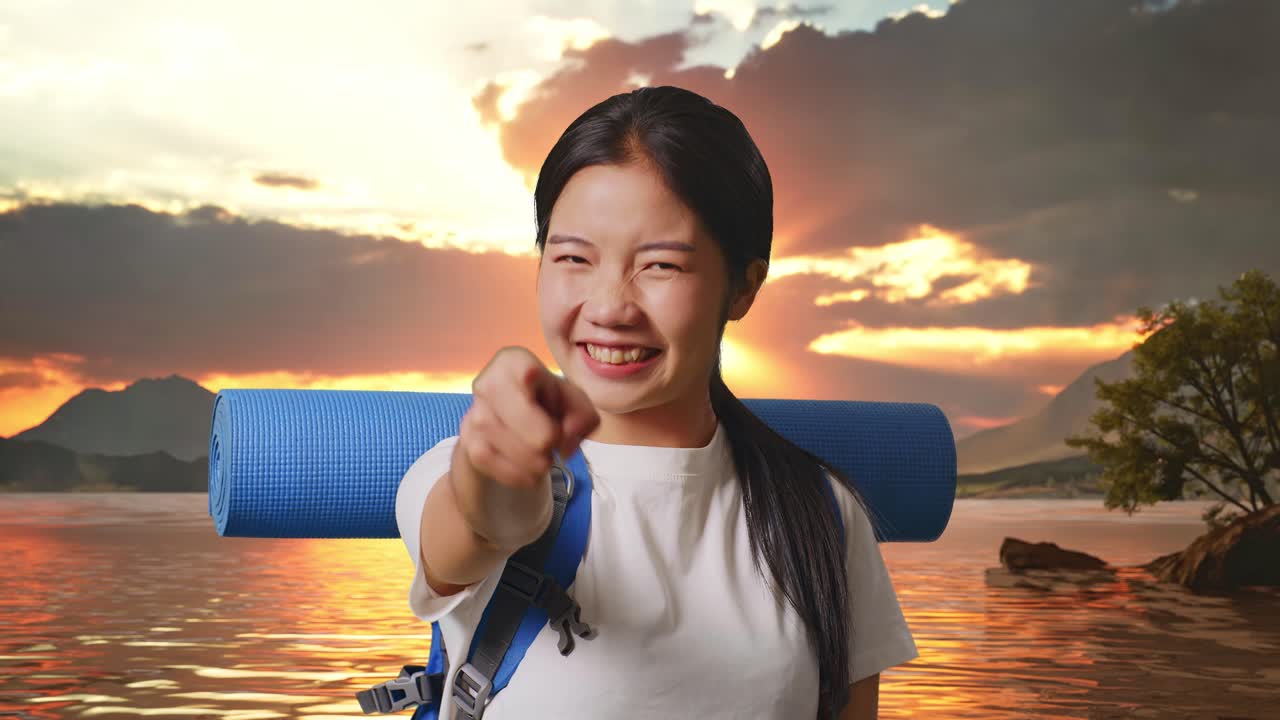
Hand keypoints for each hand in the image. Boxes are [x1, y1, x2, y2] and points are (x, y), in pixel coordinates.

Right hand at [451, 346, 599, 546]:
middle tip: (550, 439)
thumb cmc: (545, 404)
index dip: (557, 406)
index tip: (556, 410)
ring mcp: (474, 415)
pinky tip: (527, 468)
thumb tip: (565, 442)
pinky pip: (505, 471)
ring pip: (523, 455)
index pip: (531, 377)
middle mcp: (487, 383)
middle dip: (551, 443)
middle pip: (538, 434)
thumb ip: (582, 416)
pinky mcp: (469, 445)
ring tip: (540, 454)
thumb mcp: (573, 402)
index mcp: (512, 361)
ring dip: (539, 462)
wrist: (507, 426)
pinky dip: (522, 475)